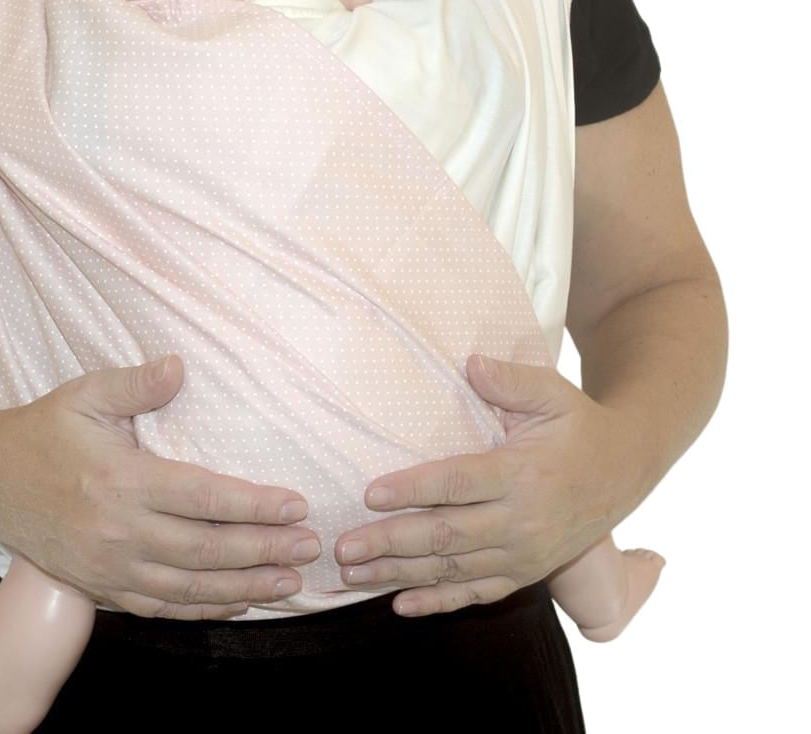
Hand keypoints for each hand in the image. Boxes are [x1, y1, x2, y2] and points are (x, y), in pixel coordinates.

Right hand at [0, 355, 321, 620]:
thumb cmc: (44, 432)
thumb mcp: (86, 394)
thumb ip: (137, 383)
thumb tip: (180, 365)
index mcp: (122, 481)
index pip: (203, 499)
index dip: (254, 505)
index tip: (295, 504)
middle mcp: (119, 532)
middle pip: (207, 551)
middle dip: (265, 551)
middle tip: (310, 547)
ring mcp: (109, 568)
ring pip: (190, 589)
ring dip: (245, 589)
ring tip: (290, 583)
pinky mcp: (101, 588)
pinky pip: (161, 608)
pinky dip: (204, 610)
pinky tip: (238, 603)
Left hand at [334, 354, 642, 616]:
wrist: (626, 470)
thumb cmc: (578, 426)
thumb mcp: (552, 393)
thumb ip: (511, 380)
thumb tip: (471, 364)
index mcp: (522, 474)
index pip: (458, 483)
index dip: (413, 489)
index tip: (370, 494)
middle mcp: (521, 522)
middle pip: (447, 535)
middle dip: (390, 542)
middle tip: (343, 546)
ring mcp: (523, 554)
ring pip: (453, 570)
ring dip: (399, 574)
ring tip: (352, 574)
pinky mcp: (525, 572)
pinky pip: (477, 593)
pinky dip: (438, 602)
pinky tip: (399, 605)